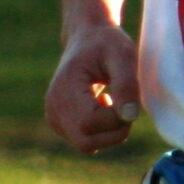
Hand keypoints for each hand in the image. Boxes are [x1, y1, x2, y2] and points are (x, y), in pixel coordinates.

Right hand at [45, 22, 141, 152]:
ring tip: (112, 101)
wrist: (88, 38)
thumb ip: (126, 84)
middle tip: (124, 103)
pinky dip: (101, 131)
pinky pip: (85, 141)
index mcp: (65, 87)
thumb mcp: (123, 55)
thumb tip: (129, 117)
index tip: (127, 97)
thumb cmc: (107, 44)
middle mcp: (54, 107)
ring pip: (87, 145)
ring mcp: (54, 117)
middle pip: (87, 142)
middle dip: (114, 130)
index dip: (116, 119)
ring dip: (109, 131)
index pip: (90, 123)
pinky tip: (102, 106)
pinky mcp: (60, 123)